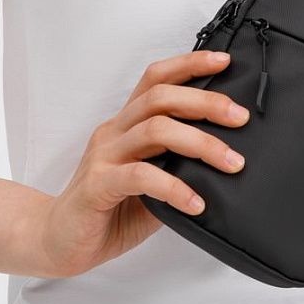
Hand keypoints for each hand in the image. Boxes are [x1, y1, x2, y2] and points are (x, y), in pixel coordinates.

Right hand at [40, 50, 248, 276]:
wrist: (62, 242)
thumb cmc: (111, 210)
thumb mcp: (154, 182)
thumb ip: (180, 165)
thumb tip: (228, 159)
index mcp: (127, 123)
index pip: (156, 79)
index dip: (189, 64)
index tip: (224, 61)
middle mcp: (115, 132)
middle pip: (161, 98)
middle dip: (206, 102)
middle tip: (240, 117)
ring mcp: (105, 156)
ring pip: (156, 130)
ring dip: (201, 143)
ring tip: (232, 163)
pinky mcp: (98, 185)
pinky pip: (142, 176)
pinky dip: (176, 188)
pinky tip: (197, 203)